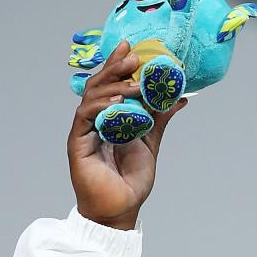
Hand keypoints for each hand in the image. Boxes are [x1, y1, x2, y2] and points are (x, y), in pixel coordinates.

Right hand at [67, 40, 187, 229]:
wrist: (121, 208)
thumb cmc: (131, 180)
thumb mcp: (150, 142)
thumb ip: (160, 119)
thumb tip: (179, 98)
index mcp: (108, 118)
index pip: (110, 85)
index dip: (117, 65)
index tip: (131, 48)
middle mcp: (93, 121)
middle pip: (98, 86)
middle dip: (114, 68)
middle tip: (132, 56)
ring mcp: (84, 131)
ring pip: (91, 97)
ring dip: (113, 85)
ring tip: (134, 79)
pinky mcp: (78, 143)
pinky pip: (85, 116)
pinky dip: (101, 105)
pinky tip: (117, 100)